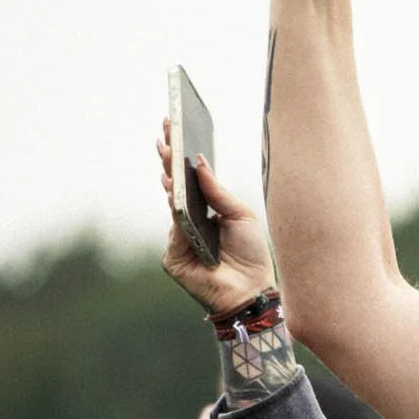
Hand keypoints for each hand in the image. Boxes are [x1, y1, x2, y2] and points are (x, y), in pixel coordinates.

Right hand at [158, 125, 275, 316]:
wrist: (253, 291)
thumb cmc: (251, 255)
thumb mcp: (240, 215)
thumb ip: (217, 191)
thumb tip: (197, 162)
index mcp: (206, 211)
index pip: (189, 179)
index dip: (180, 155)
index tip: (174, 127)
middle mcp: (189, 222)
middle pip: (175, 185)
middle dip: (169, 157)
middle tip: (165, 131)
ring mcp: (178, 239)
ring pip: (171, 202)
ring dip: (169, 176)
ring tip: (167, 150)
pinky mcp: (174, 257)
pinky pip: (174, 229)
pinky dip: (176, 210)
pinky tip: (174, 190)